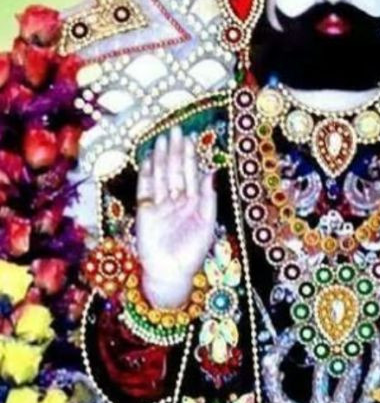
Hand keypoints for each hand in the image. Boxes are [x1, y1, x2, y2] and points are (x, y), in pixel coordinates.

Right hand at [136, 125, 216, 307]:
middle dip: (175, 151)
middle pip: (175, 170)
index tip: (190, 138)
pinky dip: (146, 174)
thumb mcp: (207, 225)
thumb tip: (211, 172)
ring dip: (160, 158)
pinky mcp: (145, 211)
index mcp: (194, 202)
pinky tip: (147, 160)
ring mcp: (160, 204)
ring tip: (161, 139)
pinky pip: (145, 188)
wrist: (170, 273)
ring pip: (160, 175)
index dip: (190, 156)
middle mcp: (177, 200)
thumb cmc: (192, 253)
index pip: (191, 173)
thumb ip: (208, 199)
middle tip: (175, 130)